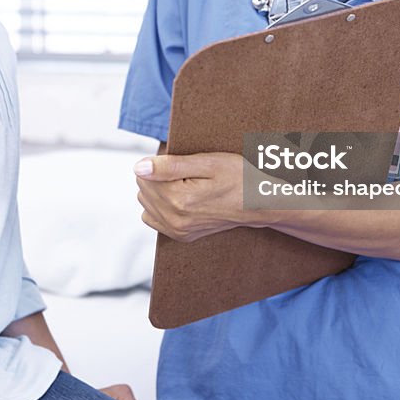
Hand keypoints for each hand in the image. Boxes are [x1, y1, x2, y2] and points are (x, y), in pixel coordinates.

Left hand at [134, 152, 248, 242]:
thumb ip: (170, 166)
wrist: (261, 202)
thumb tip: (138, 168)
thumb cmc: (239, 177)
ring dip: (160, 192)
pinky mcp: (182, 236)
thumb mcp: (207, 162)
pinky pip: (154, 218)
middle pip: (143, 189)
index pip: (143, 175)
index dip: (160, 163)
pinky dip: (162, 206)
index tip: (182, 163)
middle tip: (188, 173)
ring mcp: (179, 231)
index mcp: (178, 199)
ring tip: (186, 185)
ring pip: (146, 203)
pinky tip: (182, 198)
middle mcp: (175, 220)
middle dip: (158, 177)